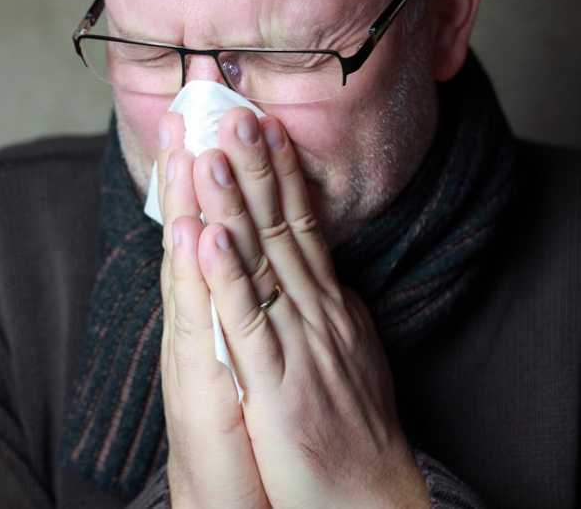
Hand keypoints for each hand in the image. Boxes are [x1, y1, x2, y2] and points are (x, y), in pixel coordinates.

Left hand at [161, 108, 429, 507]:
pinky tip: (210, 237)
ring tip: (213, 152)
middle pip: (282, 228)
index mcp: (328, 303)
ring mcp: (298, 343)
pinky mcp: (277, 383)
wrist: (371, 496)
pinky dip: (227, 277)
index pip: (302, 224)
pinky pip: (247, 323)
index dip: (281, 174)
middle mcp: (316, 311)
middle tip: (235, 111)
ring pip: (261, 262)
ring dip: (236, 205)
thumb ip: (327, 305)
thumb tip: (320, 269)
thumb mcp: (344, 348)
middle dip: (257, 168)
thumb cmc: (352, 425)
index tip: (263, 123)